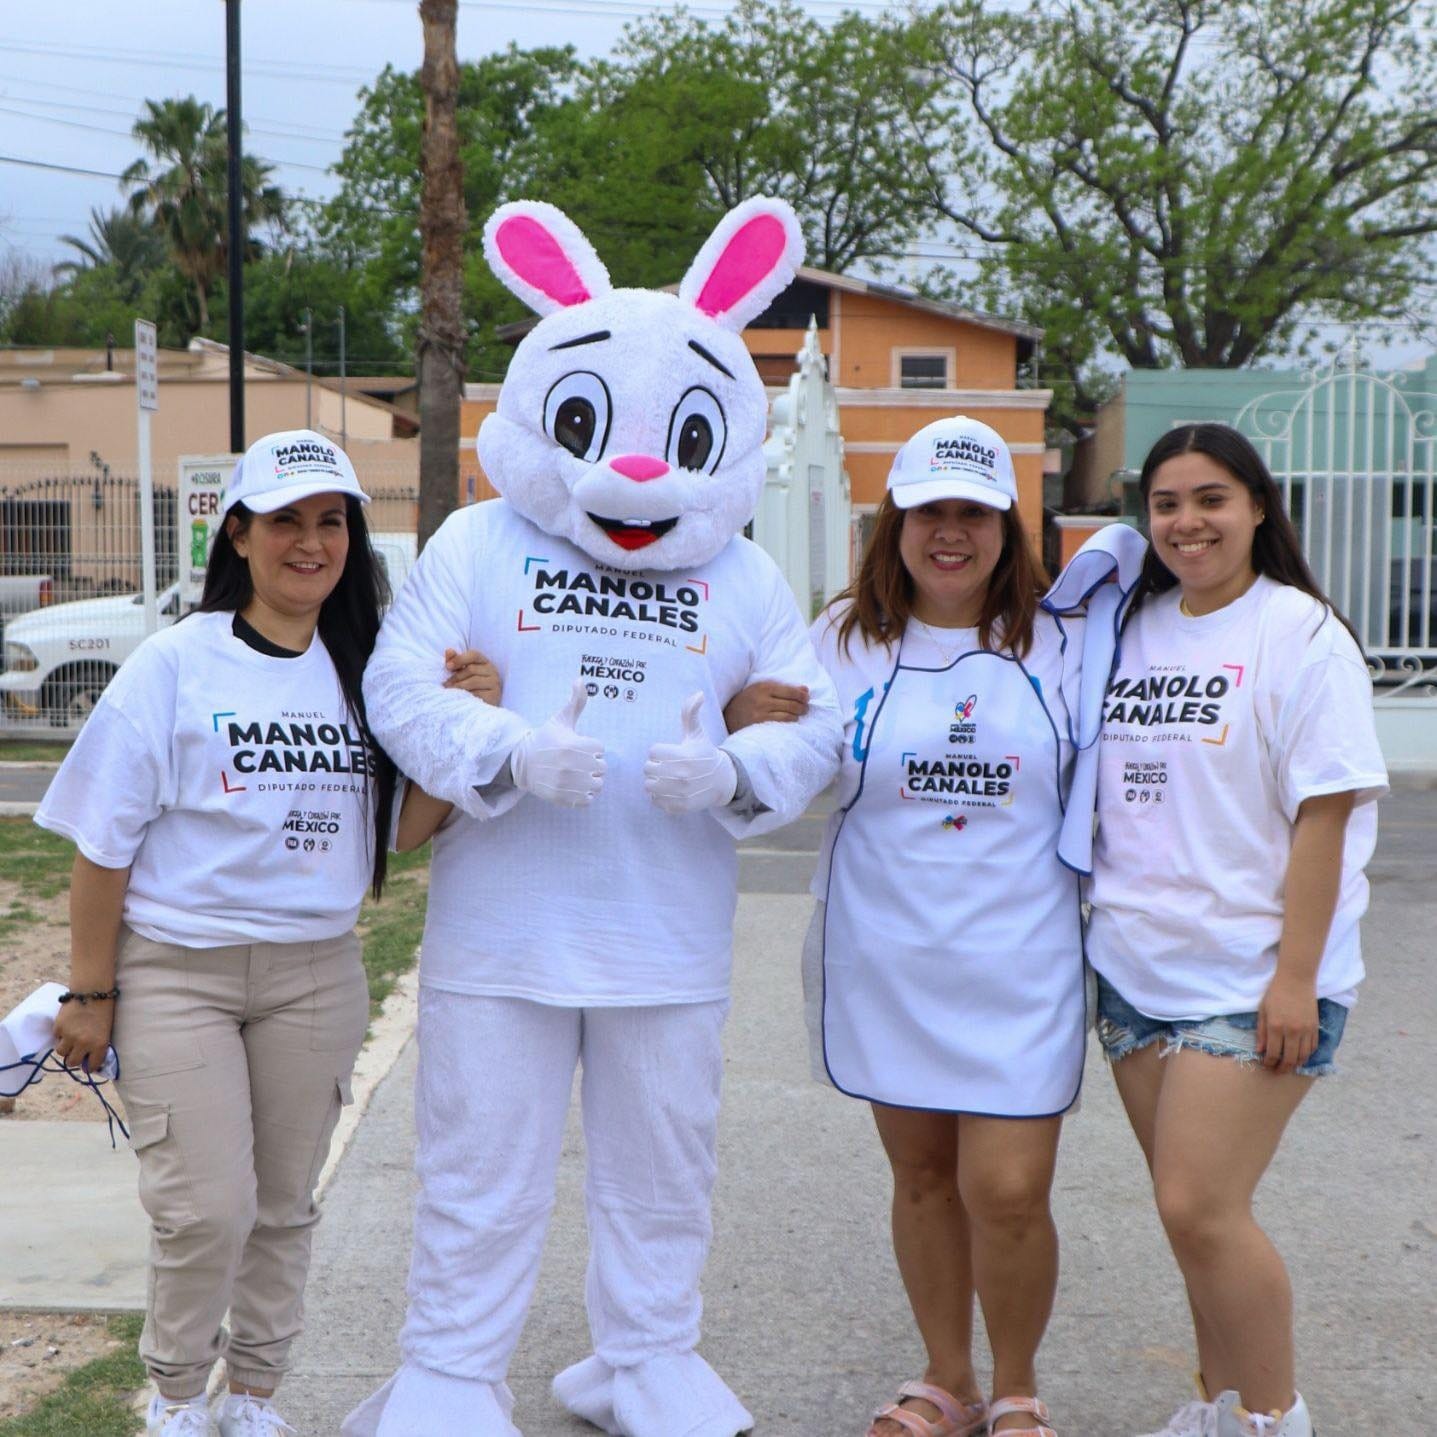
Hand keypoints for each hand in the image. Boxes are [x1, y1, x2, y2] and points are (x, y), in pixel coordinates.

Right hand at [51, 999, 113, 1075]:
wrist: (92, 992)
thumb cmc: (103, 1010)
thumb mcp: (106, 1031)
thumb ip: (98, 1045)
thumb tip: (90, 1060)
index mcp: (99, 1044)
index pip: (91, 1066)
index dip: (89, 1066)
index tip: (88, 1063)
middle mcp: (83, 1043)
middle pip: (72, 1063)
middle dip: (74, 1058)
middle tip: (76, 1051)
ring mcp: (69, 1036)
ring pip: (61, 1052)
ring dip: (65, 1048)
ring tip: (70, 1038)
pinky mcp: (58, 1028)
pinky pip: (56, 1038)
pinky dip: (60, 1035)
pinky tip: (67, 1026)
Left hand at [442, 647, 500, 705]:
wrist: (479, 707)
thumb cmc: (469, 687)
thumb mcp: (462, 672)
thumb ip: (455, 660)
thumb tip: (448, 650)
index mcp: (484, 662)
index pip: (474, 655)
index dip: (459, 659)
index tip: (447, 666)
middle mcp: (492, 671)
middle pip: (471, 669)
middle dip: (456, 677)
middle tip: (446, 685)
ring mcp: (495, 684)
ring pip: (473, 681)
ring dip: (459, 687)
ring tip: (451, 692)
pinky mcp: (494, 696)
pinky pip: (478, 694)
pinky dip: (467, 696)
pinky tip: (462, 699)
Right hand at [509, 679, 605, 806]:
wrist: (522, 763)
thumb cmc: (545, 739)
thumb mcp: (560, 720)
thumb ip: (575, 702)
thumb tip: (581, 679)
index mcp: (572, 744)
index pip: (601, 749)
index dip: (594, 748)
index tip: (581, 746)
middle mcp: (569, 765)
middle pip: (602, 768)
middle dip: (594, 765)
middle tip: (581, 762)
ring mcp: (565, 783)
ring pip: (597, 786)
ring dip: (592, 781)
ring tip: (580, 775)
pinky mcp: (561, 798)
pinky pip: (587, 800)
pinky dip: (585, 795)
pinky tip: (575, 786)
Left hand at [644, 692, 737, 814]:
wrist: (722, 781)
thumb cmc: (704, 754)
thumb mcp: (697, 734)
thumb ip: (691, 713)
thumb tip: (698, 693)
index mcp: (684, 755)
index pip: (653, 752)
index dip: (658, 751)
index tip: (668, 752)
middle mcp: (682, 775)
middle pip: (648, 769)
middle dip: (654, 766)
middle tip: (666, 766)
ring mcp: (681, 792)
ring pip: (649, 786)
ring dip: (654, 782)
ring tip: (665, 778)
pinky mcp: (680, 806)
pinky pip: (656, 801)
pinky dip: (658, 797)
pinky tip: (668, 790)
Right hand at [722, 680, 808, 732]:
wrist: (728, 716)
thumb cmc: (748, 701)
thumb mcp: (762, 689)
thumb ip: (782, 688)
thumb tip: (805, 689)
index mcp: (764, 687)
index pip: (791, 691)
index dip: (802, 696)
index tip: (806, 698)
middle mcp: (763, 699)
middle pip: (792, 703)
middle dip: (803, 706)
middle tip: (805, 708)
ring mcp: (761, 713)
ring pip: (789, 714)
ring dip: (798, 715)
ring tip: (799, 715)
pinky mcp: (760, 724)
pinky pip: (782, 723)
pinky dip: (790, 722)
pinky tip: (791, 721)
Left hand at [1257, 974, 1319, 1072]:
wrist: (1296, 980)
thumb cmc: (1275, 993)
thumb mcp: (1263, 1010)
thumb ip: (1261, 1032)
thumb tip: (1260, 1051)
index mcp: (1275, 1026)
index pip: (1273, 1053)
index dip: (1269, 1063)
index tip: (1266, 1065)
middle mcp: (1292, 1031)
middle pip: (1289, 1059)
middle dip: (1282, 1069)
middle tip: (1277, 1071)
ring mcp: (1306, 1030)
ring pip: (1303, 1056)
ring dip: (1295, 1065)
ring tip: (1288, 1066)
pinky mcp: (1315, 1027)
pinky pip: (1313, 1048)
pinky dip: (1306, 1055)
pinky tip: (1300, 1056)